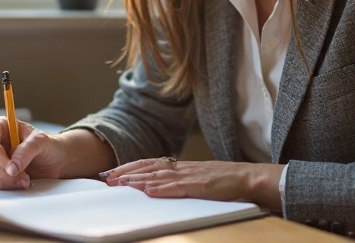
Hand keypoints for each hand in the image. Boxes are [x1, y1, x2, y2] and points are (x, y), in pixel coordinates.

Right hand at [0, 116, 67, 189]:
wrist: (54, 161)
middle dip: (4, 173)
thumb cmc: (47, 146)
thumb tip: (12, 168)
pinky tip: (17, 183)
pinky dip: (3, 187)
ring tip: (24, 180)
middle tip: (24, 178)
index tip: (13, 169)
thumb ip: (27, 150)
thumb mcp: (41, 141)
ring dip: (5, 182)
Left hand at [101, 157, 282, 207]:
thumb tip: (155, 187)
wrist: (248, 177)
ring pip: (159, 175)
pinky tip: (149, 190)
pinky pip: (179, 187)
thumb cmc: (223, 181)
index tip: (110, 174)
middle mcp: (182, 168)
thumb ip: (178, 181)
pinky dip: (163, 188)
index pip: (148, 164)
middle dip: (125, 173)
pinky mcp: (201, 186)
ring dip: (138, 179)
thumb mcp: (196, 179)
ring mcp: (191, 175)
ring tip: (120, 184)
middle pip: (148, 167)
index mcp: (180, 166)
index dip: (128, 168)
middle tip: (106, 178)